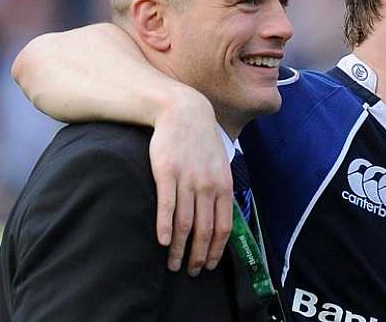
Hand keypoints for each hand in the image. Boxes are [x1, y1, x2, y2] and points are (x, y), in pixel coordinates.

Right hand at [148, 88, 232, 275]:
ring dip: (179, 249)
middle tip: (192, 272)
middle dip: (199, 256)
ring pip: (185, 223)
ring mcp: (187, 180)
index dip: (217, 250)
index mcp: (223, 186)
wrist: (183, 112)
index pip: (223, 227)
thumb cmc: (201, 140)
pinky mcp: (166, 173)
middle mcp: (207, 186)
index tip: (210, 265)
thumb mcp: (220, 164)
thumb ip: (220, 189)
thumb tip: (221, 214)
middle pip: (205, 231)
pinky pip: (167, 206)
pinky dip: (165, 227)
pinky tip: (162, 242)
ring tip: (173, 264)